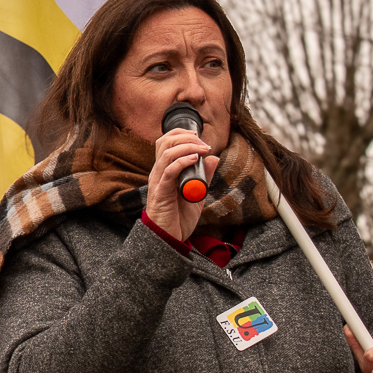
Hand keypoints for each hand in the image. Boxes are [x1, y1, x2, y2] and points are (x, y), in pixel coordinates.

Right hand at [145, 126, 219, 241]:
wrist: (170, 239)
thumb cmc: (179, 219)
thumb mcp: (198, 194)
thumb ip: (205, 176)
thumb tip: (214, 158)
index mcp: (164, 171)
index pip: (166, 142)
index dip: (181, 133)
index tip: (198, 136)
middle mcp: (158, 173)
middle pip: (164, 141)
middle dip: (186, 137)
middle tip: (204, 144)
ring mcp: (158, 181)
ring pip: (166, 152)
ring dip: (187, 146)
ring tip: (203, 150)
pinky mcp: (160, 191)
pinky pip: (169, 170)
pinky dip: (182, 161)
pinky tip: (195, 159)